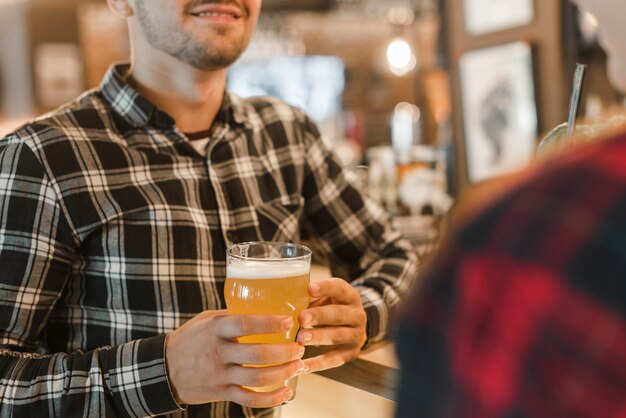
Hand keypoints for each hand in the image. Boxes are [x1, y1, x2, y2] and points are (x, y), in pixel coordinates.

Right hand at [165, 310, 305, 406]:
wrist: (164, 369)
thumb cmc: (191, 339)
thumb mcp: (207, 320)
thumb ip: (232, 315)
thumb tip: (265, 305)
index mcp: (216, 330)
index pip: (245, 324)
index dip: (269, 323)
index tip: (289, 321)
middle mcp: (218, 353)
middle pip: (258, 355)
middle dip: (285, 352)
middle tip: (300, 346)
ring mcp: (220, 376)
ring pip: (259, 378)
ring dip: (284, 372)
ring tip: (299, 364)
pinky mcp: (222, 393)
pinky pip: (250, 399)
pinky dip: (271, 399)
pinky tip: (287, 392)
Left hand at [297, 278, 366, 372]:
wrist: (352, 327)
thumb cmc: (329, 308)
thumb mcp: (324, 298)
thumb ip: (309, 297)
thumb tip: (282, 297)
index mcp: (349, 296)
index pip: (339, 288)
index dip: (325, 288)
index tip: (309, 289)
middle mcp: (357, 314)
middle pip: (338, 314)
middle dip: (319, 316)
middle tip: (301, 318)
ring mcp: (356, 335)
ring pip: (337, 335)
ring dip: (318, 337)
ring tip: (301, 339)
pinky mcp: (351, 353)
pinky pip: (334, 360)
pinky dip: (318, 364)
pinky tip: (302, 366)